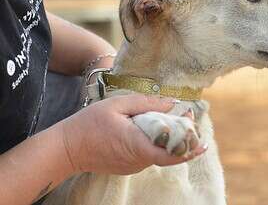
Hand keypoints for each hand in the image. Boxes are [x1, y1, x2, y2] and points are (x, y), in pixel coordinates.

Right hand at [59, 94, 204, 174]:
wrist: (65, 149)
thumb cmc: (89, 124)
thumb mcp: (118, 105)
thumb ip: (147, 103)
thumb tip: (172, 103)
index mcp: (138, 146)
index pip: (172, 153)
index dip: (189, 146)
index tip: (199, 133)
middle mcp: (139, 160)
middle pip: (170, 152)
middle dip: (183, 135)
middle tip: (189, 115)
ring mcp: (134, 166)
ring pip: (160, 153)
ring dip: (171, 138)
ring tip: (176, 117)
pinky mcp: (129, 166)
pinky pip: (149, 154)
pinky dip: (158, 142)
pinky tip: (157, 127)